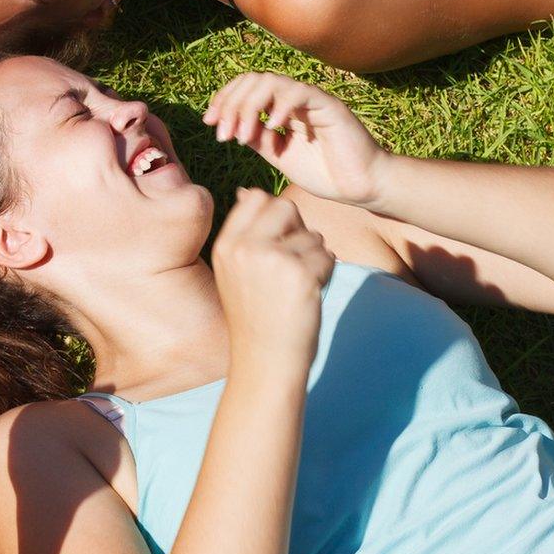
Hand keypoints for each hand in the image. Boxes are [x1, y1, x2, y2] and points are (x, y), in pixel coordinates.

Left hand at [203, 72, 389, 206]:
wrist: (359, 187)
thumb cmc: (324, 173)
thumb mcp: (278, 155)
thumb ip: (256, 138)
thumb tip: (228, 125)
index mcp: (280, 107)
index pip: (246, 87)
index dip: (224, 99)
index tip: (209, 122)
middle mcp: (294, 98)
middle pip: (253, 79)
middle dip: (230, 103)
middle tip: (221, 133)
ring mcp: (311, 99)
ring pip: (271, 82)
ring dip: (248, 106)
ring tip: (241, 135)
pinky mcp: (329, 106)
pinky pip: (299, 93)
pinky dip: (280, 107)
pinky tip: (272, 127)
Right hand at [209, 188, 334, 367]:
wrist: (265, 362)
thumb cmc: (256, 317)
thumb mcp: (234, 271)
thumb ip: (244, 233)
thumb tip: (247, 191)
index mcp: (226, 245)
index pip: (256, 198)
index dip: (275, 214)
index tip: (278, 243)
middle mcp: (245, 247)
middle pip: (285, 207)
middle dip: (298, 230)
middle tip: (295, 262)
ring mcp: (272, 259)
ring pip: (311, 234)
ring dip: (316, 256)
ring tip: (300, 285)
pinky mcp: (301, 274)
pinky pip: (327, 255)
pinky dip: (327, 272)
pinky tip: (311, 293)